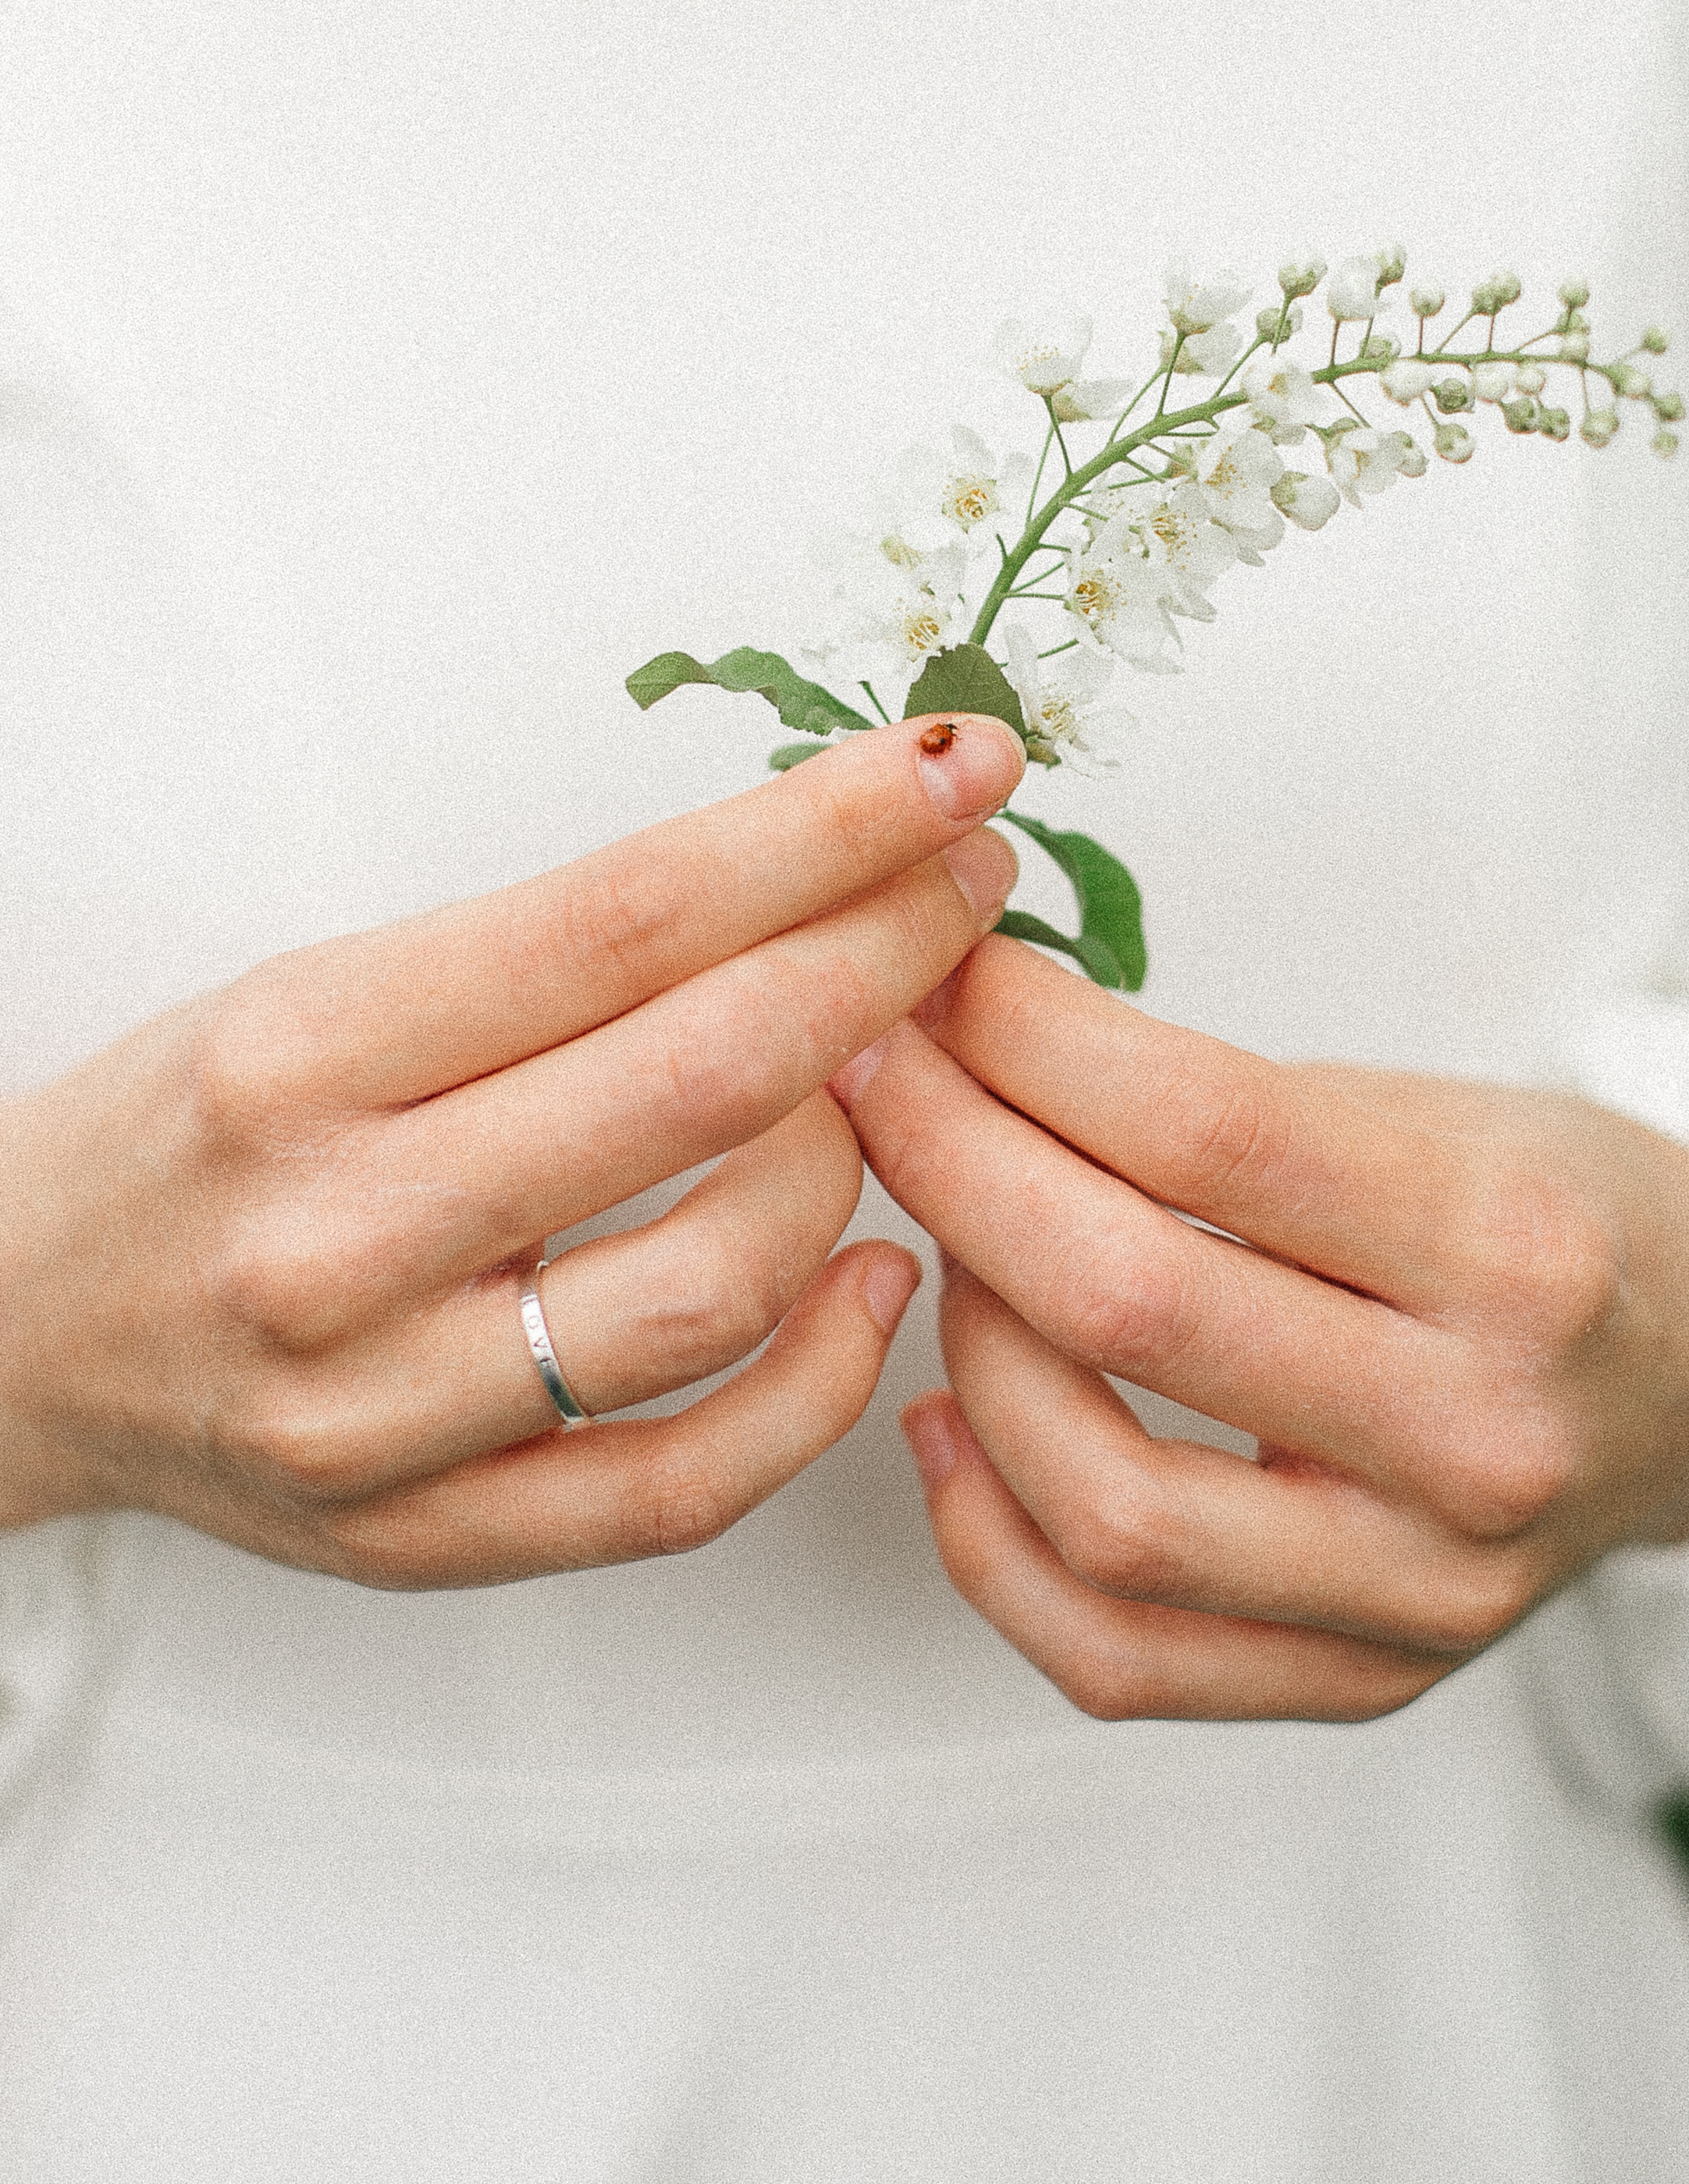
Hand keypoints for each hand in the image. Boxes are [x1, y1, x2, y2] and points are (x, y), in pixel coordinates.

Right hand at [0, 718, 1021, 1585]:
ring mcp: (382, 1411)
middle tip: (973, 883)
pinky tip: (873, 1279)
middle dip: (890, 953)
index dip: (825, 834)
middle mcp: (337, 1234)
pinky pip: (686, 1482)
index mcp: (304, 1052)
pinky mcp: (427, 1538)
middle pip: (704, 1073)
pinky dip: (821, 1380)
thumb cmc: (191, 1136)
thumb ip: (548, 958)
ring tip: (888, 1092)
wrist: (11, 1326)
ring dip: (862, 1162)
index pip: (629, 914)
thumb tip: (810, 882)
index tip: (945, 769)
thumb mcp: (320, 985)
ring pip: (719, 1283)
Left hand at [837, 938, 1688, 1722]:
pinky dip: (992, 1542)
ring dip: (967, 1349)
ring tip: (942, 1246)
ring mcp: (1429, 1589)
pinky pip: (1118, 1656)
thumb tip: (956, 1037)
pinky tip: (950, 1422)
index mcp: (1515, 1244)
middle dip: (951, 1164)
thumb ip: (1212, 1104)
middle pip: (1124, 1303)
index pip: (1201, 1127)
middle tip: (872, 1081)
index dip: (1023, 1040)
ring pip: (1102, 1506)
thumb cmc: (1553, 1207)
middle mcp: (1482, 1434)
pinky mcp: (1374, 1680)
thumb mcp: (1430, 1106)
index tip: (932, 981)